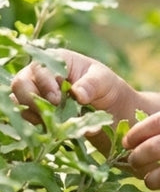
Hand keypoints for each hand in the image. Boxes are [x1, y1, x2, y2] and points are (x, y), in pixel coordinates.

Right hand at [11, 49, 130, 121]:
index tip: (56, 100)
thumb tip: (77, 94)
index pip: (38, 68)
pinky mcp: (36, 112)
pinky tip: (53, 131)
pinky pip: (27, 120)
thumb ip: (92, 85)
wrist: (108, 105)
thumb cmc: (106, 85)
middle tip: (50, 114)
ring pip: (19, 104)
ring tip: (54, 125)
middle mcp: (40, 75)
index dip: (43, 84)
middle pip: (20, 85)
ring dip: (34, 116)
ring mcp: (36, 94)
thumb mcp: (104, 80)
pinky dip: (37, 127)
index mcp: (56, 60)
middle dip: (31, 101)